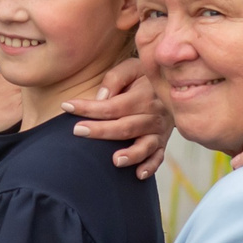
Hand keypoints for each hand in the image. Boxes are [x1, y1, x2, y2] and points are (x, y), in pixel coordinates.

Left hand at [65, 57, 173, 177]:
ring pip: (144, 145)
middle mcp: (153, 115)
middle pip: (125, 127)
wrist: (175, 88)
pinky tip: (138, 174)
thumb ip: (116, 78)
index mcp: (144, 95)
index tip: (67, 106)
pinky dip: (150, 167)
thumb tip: (101, 98)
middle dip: (101, 131)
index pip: (113, 105)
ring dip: (131, 154)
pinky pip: (158, 157)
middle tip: (77, 131)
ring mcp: (159, 131)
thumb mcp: (132, 68)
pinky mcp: (162, 143)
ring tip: (115, 160)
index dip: (89, 107)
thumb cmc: (143, 78)